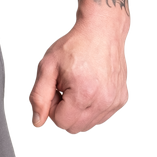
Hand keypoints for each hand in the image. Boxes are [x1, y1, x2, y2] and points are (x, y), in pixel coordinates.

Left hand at [27, 15, 129, 133]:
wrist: (102, 29)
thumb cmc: (76, 44)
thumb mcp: (48, 66)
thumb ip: (38, 96)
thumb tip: (37, 120)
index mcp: (84, 93)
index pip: (60, 121)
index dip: (52, 108)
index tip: (55, 90)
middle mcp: (103, 100)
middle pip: (73, 127)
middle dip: (64, 112)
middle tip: (64, 89)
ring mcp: (113, 101)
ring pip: (86, 125)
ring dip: (76, 111)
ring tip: (76, 88)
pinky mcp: (119, 100)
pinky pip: (98, 117)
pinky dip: (89, 108)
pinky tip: (88, 90)